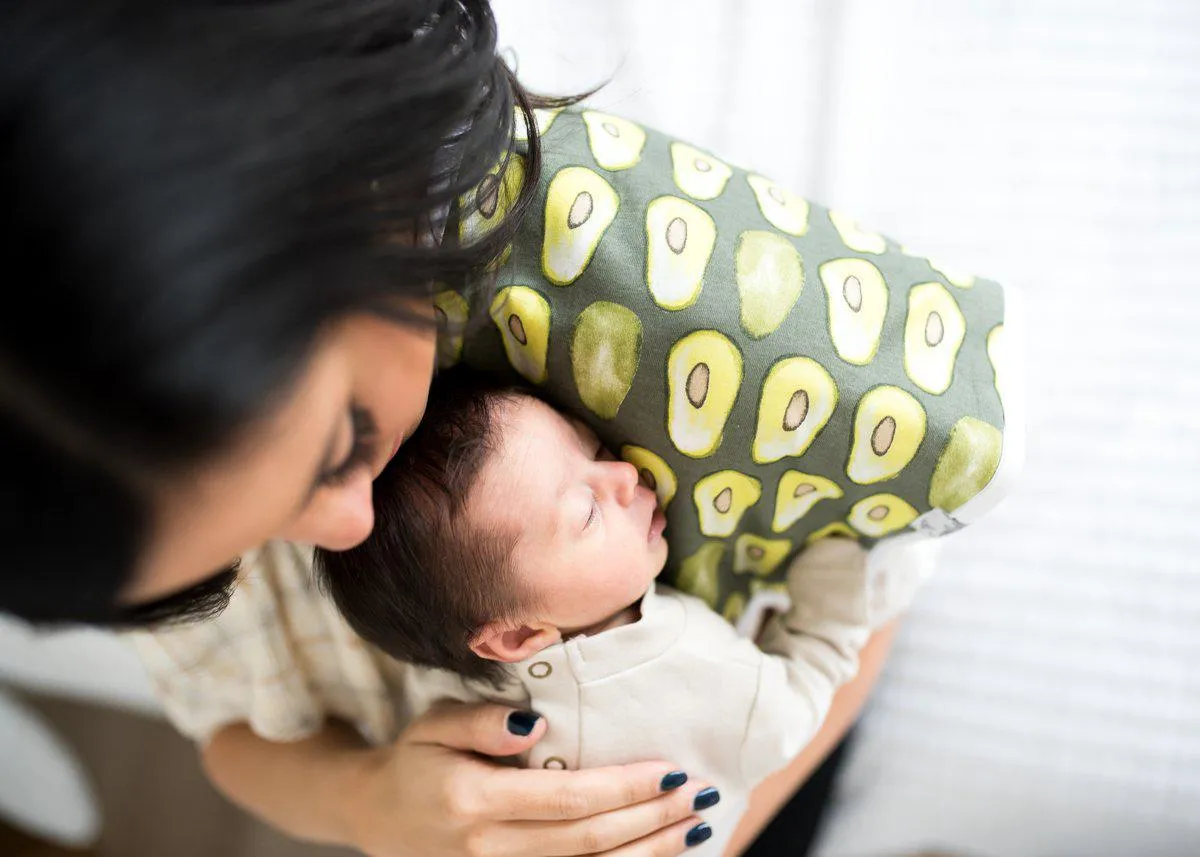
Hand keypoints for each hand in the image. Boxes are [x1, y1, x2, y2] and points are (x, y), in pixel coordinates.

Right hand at [345, 700, 718, 856]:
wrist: (376, 815)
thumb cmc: (416, 759)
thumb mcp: (433, 723)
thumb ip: (480, 720)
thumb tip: (534, 723)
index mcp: (472, 799)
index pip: (565, 798)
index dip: (623, 787)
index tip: (670, 769)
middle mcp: (486, 847)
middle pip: (586, 840)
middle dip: (650, 819)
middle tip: (699, 794)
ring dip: (648, 853)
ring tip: (696, 828)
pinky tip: (657, 855)